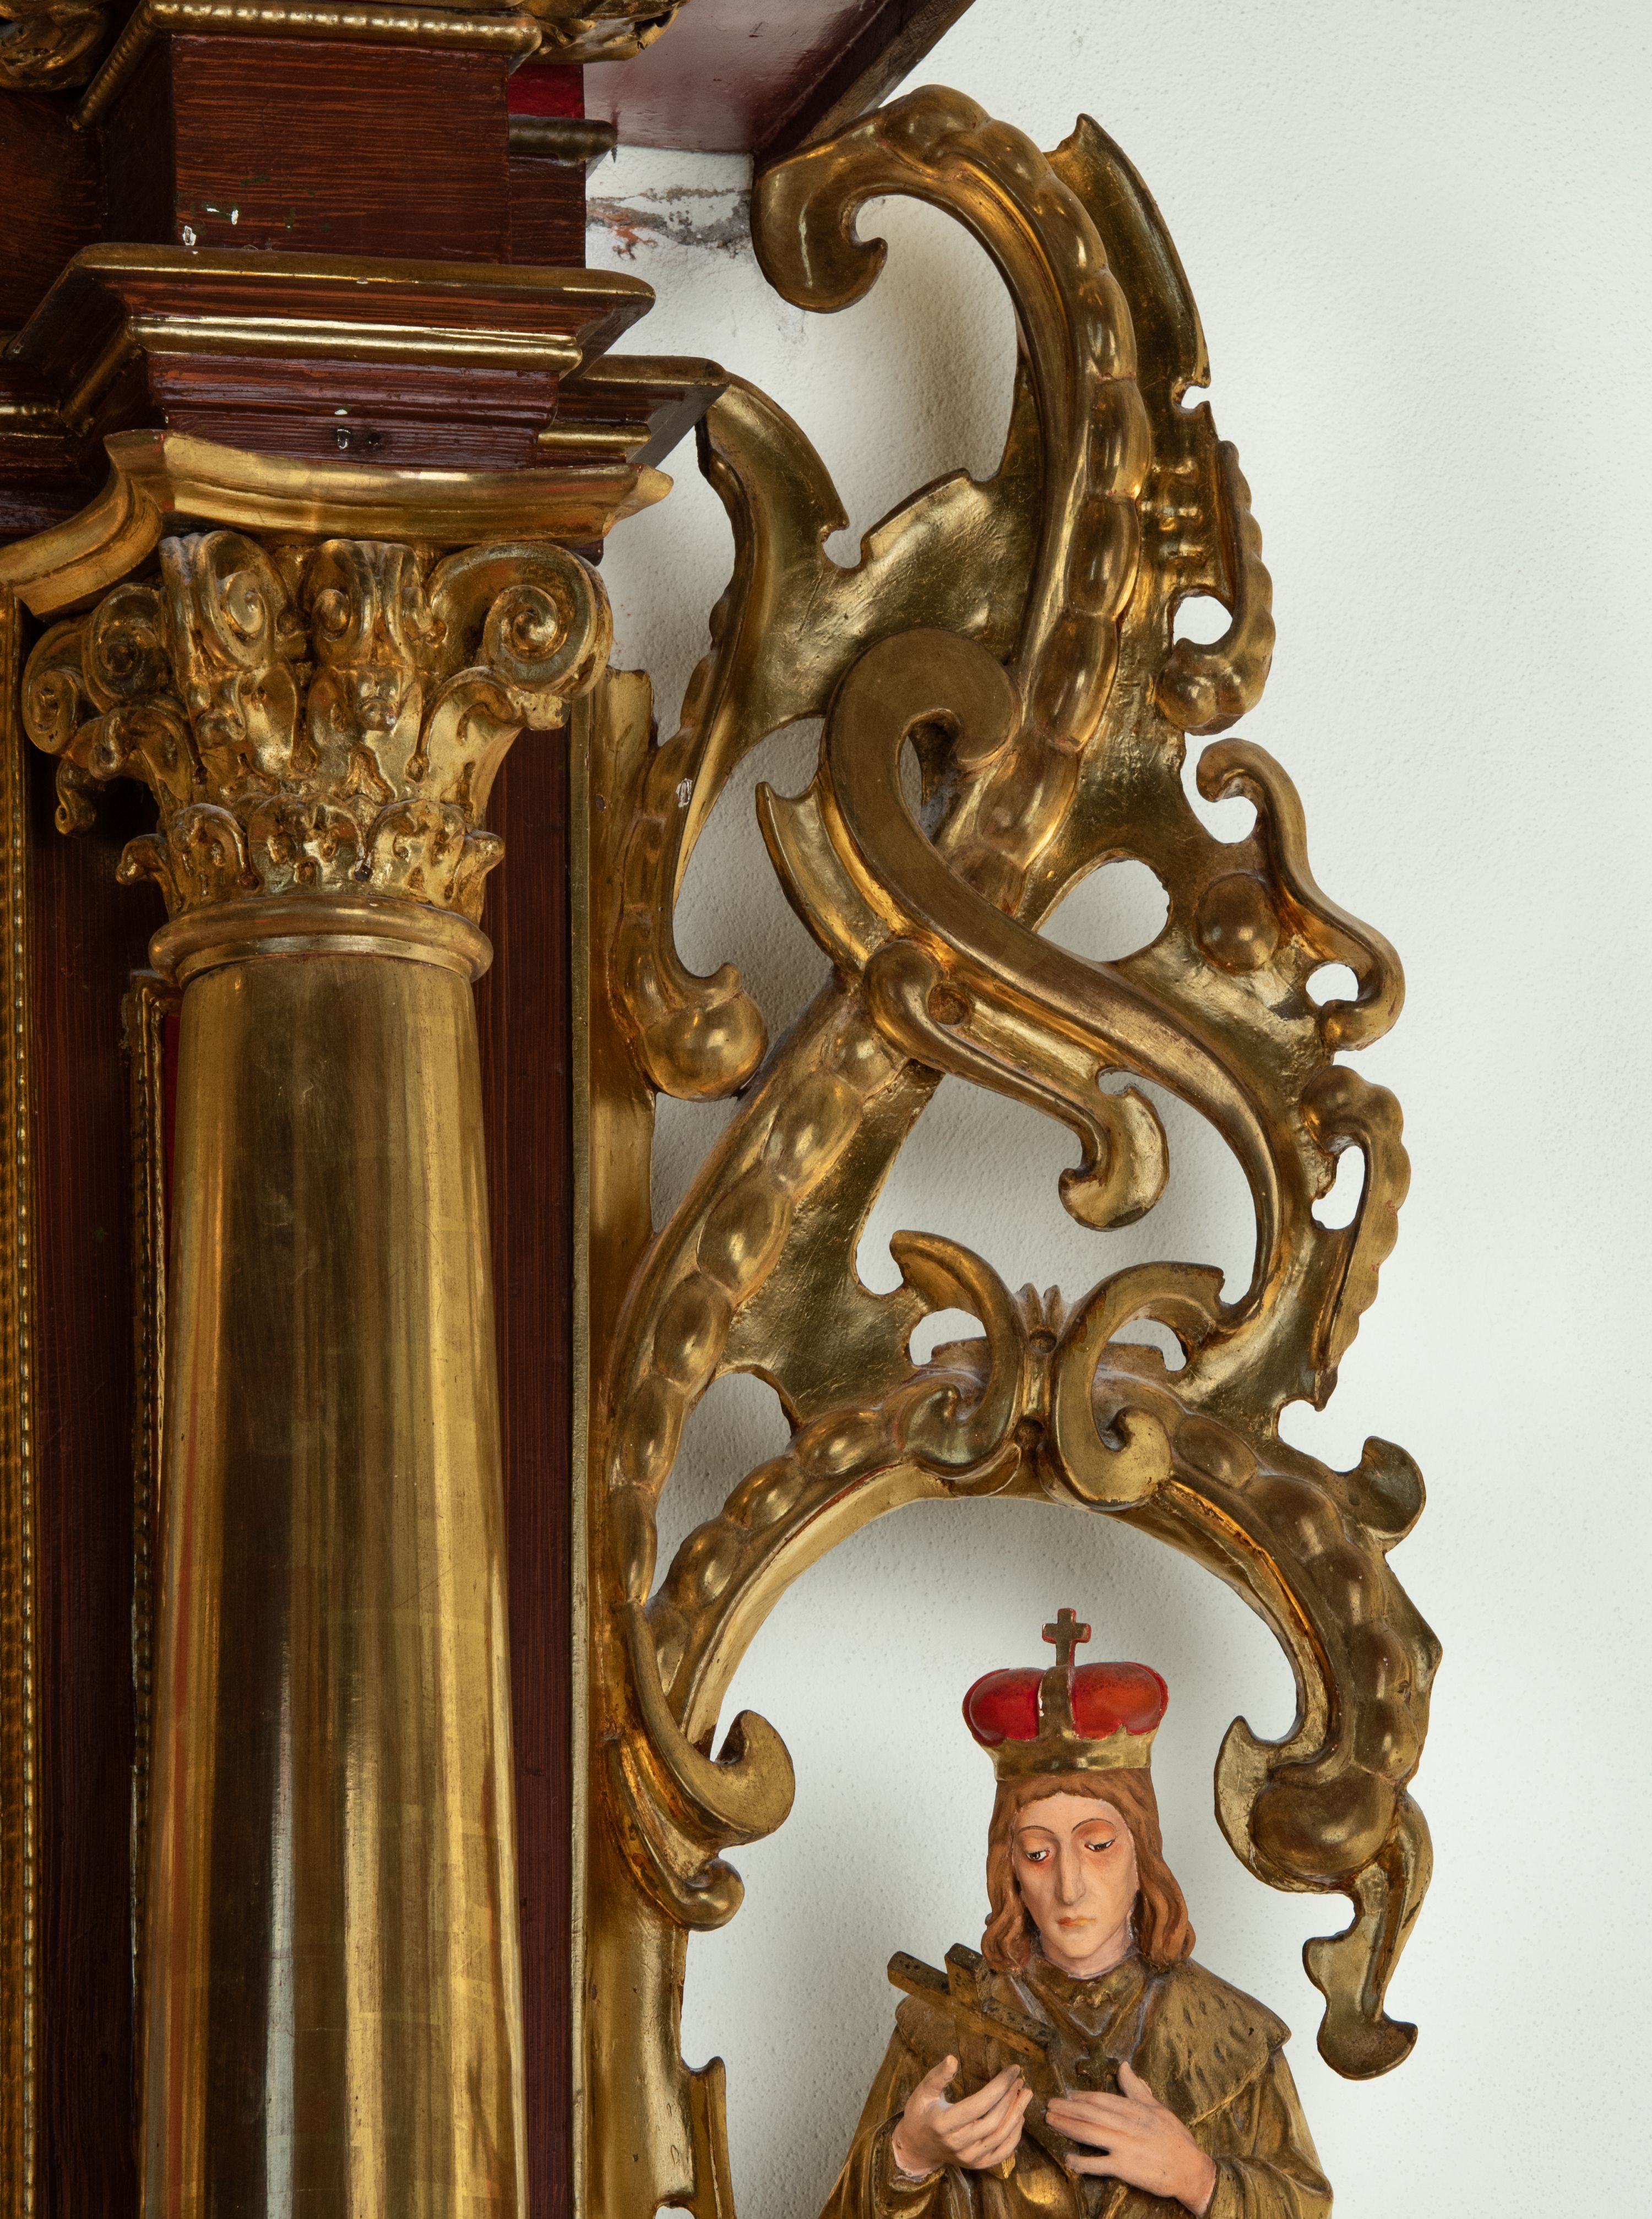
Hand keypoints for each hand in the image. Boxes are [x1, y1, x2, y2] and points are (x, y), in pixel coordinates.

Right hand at [890, 2056, 1030, 2177]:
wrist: (917, 2147)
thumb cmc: (920, 2114)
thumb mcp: (923, 2091)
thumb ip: (938, 2076)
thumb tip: (953, 2058)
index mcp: (944, 2123)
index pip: (979, 2104)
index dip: (999, 2086)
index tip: (1012, 2070)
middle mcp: (958, 2143)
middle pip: (994, 2121)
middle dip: (1011, 2098)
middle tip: (1020, 2080)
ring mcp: (968, 2157)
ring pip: (1000, 2137)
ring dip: (1017, 2114)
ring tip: (1025, 2095)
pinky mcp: (976, 2165)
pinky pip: (1001, 2153)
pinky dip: (1014, 2136)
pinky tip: (1019, 2118)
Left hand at [1046, 2060, 1217, 2216]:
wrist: (1190, 2169)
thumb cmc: (1175, 2138)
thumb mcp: (1157, 2108)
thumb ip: (1136, 2089)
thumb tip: (1123, 2066)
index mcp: (1134, 2109)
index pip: (1101, 2099)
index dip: (1082, 2097)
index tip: (1066, 2094)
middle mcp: (1126, 2124)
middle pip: (1090, 2114)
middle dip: (1067, 2109)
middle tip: (1049, 2105)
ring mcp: (1124, 2146)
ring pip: (1089, 2133)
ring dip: (1067, 2127)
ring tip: (1051, 2122)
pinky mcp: (1125, 2167)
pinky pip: (1098, 2164)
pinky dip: (1082, 2161)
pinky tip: (1068, 2158)